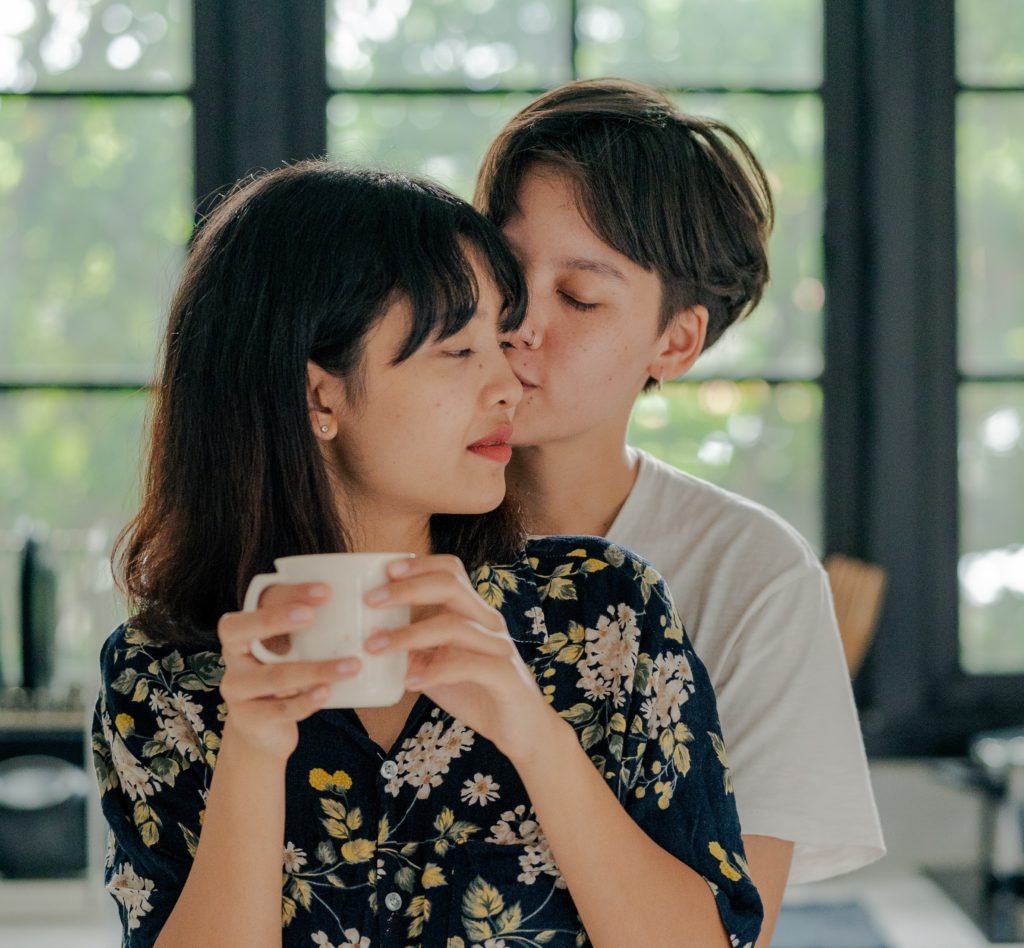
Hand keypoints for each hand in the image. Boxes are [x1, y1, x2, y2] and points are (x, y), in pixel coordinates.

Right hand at [217, 583, 362, 762]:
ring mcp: (236, 690)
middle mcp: (232, 656)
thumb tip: (362, 602)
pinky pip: (279, 709)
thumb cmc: (282, 674)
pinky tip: (327, 692)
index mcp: (243, 630)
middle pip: (241, 631)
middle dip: (276, 619)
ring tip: (351, 665)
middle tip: (312, 615)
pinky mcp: (248, 719)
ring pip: (273, 676)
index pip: (257, 602)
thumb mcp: (289, 649)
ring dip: (315, 669)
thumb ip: (309, 629)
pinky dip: (306, 701)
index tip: (324, 591)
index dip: (286, 594)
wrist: (262, 730)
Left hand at [363, 555, 561, 765]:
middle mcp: (488, 622)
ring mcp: (499, 647)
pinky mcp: (505, 676)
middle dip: (407, 589)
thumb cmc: (476, 692)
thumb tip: (370, 638)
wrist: (522, 730)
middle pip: (451, 585)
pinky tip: (409, 682)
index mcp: (473, 613)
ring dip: (409, 634)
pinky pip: (468, 665)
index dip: (419, 565)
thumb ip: (411, 650)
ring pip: (454, 625)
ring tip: (375, 647)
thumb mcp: (436, 667)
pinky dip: (435, 672)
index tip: (386, 569)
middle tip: (371, 601)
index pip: (451, 571)